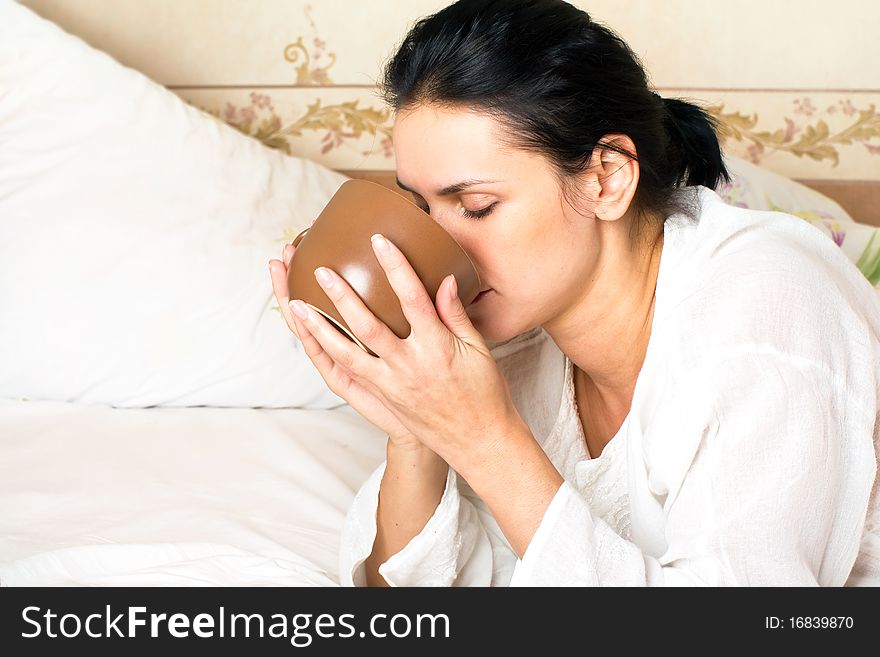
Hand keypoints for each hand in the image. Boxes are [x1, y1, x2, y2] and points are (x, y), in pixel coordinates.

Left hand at [285, 233, 521, 472]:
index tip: (379, 242)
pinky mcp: (382, 396)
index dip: (396, 268)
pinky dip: (326, 353)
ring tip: (295, 304)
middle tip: (321, 270)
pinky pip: (347, 372)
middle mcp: (409, 366)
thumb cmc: (483, 393)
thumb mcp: (478, 350)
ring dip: (318, 327)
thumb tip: (444, 280)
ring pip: (346, 353)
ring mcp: (391, 384)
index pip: (413, 299)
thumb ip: (455, 314)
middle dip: (342, 296)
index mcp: (437, 348)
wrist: (477, 441)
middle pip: (368, 326)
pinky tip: (309, 336)